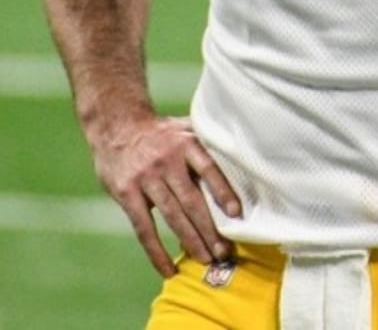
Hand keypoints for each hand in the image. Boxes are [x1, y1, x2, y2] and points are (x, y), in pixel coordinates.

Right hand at [92, 114, 240, 276]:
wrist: (118, 125)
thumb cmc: (162, 132)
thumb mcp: (186, 128)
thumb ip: (207, 143)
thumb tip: (242, 156)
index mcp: (186, 143)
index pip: (208, 169)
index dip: (223, 191)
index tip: (236, 213)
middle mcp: (168, 161)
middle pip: (192, 199)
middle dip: (209, 228)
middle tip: (224, 251)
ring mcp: (146, 178)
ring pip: (172, 215)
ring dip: (190, 240)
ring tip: (206, 259)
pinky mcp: (127, 193)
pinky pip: (143, 227)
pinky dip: (156, 251)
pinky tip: (167, 268)